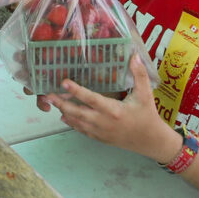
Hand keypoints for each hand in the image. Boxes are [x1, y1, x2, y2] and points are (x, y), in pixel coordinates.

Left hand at [44, 54, 177, 160]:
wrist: (151, 142)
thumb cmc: (148, 116)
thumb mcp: (146, 94)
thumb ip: (139, 75)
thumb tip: (134, 56)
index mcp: (114, 110)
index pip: (91, 99)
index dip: (76, 91)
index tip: (64, 82)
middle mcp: (104, 122)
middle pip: (77, 113)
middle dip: (61, 104)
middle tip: (47, 95)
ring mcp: (101, 132)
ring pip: (77, 123)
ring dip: (64, 113)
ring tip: (52, 103)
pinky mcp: (101, 138)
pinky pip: (82, 131)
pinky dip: (72, 124)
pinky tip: (64, 117)